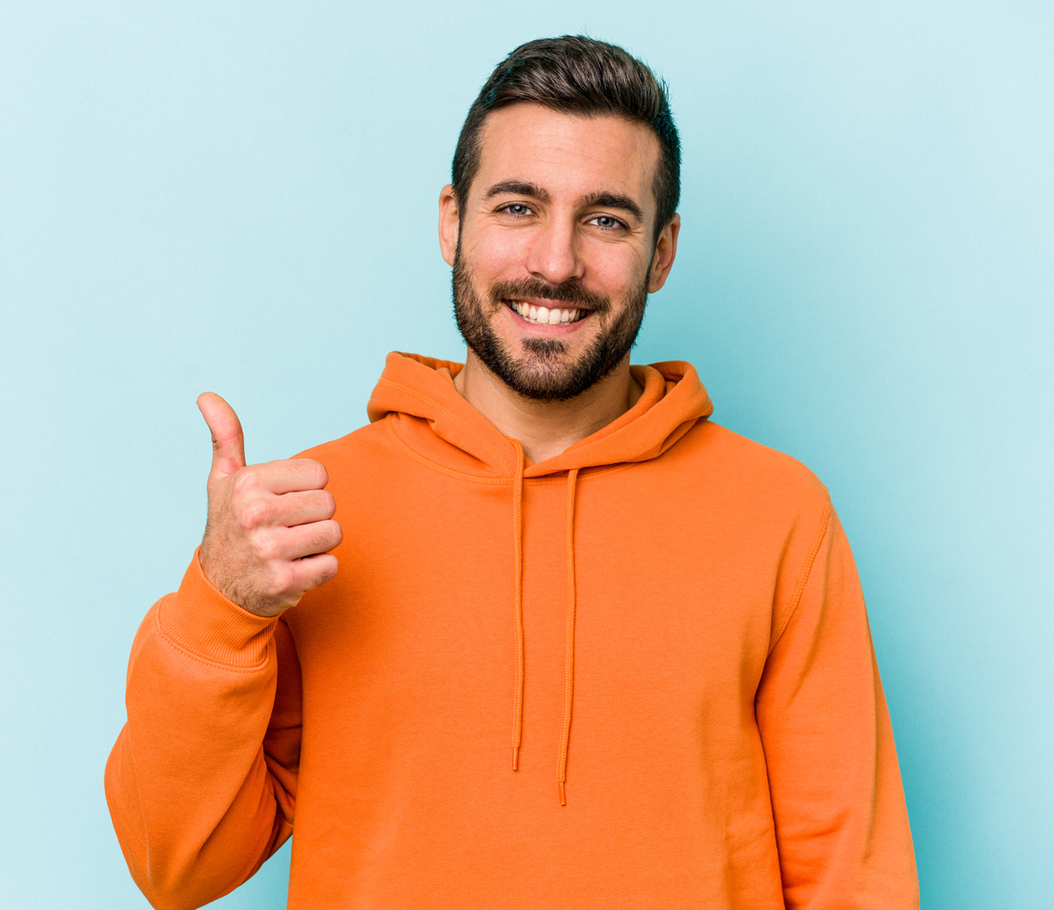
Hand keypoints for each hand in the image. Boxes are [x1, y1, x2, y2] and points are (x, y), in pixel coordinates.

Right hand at [196, 393, 341, 616]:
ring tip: (290, 549)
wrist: (218, 591)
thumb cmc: (229, 527)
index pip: (318, 473)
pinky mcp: (285, 581)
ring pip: (334, 533)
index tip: (281, 504)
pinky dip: (317, 570)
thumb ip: (225, 437)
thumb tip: (207, 396)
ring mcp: (270, 549)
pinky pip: (331, 565)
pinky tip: (292, 569)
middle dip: (313, 517)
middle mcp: (256, 514)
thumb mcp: (223, 481)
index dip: (305, 490)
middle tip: (286, 529)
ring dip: (318, 544)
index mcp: (247, 483)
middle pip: (329, 503)